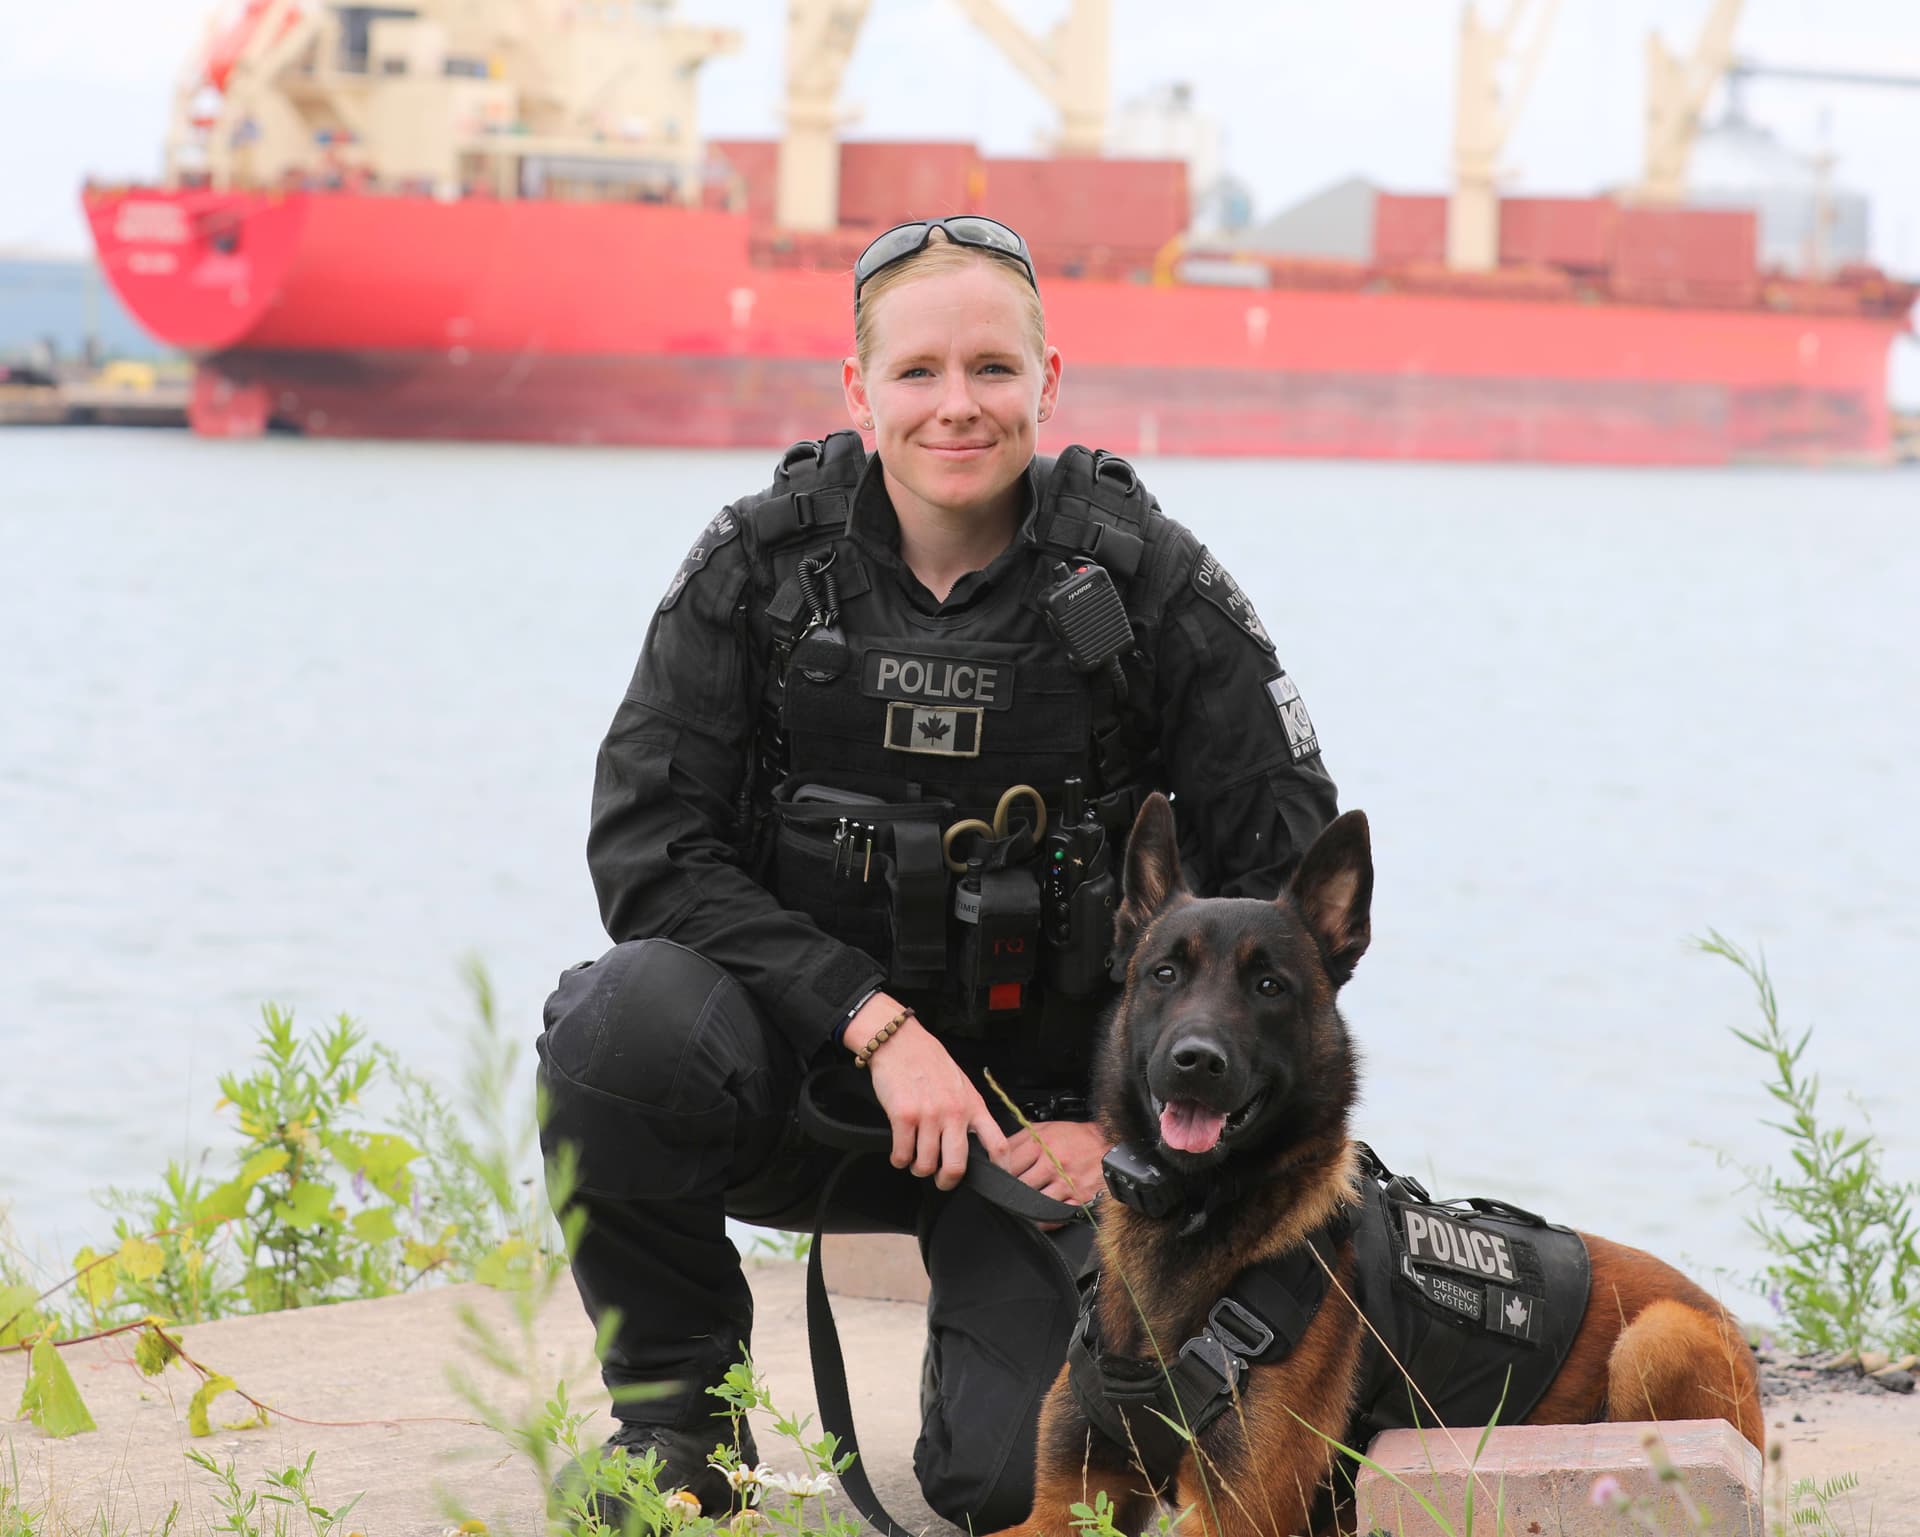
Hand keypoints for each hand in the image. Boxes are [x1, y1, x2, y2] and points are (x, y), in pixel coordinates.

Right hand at [853, 997, 1004, 1190]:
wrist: (900, 1042)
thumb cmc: (929, 1062)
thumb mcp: (962, 1085)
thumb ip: (968, 1113)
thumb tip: (971, 1143)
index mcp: (973, 1105)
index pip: (997, 1144)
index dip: (1000, 1170)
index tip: (996, 1182)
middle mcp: (954, 1113)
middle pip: (957, 1166)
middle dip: (947, 1181)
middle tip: (941, 1180)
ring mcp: (929, 1116)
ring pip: (925, 1165)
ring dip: (918, 1167)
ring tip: (914, 1158)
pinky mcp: (904, 1116)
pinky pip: (902, 1155)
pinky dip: (899, 1159)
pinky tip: (900, 1152)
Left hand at [995, 1120, 1112, 1219]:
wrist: (1108, 1146)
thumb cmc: (1076, 1137)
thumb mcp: (1046, 1128)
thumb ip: (1020, 1138)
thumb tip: (996, 1149)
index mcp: (1041, 1144)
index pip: (1008, 1164)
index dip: (999, 1173)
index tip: (996, 1178)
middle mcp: (1053, 1164)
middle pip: (1019, 1185)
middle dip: (1010, 1191)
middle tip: (1004, 1195)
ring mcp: (1066, 1183)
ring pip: (1034, 1202)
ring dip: (1024, 1207)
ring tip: (1018, 1207)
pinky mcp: (1078, 1199)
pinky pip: (1054, 1216)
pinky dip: (1043, 1220)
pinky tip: (1037, 1217)